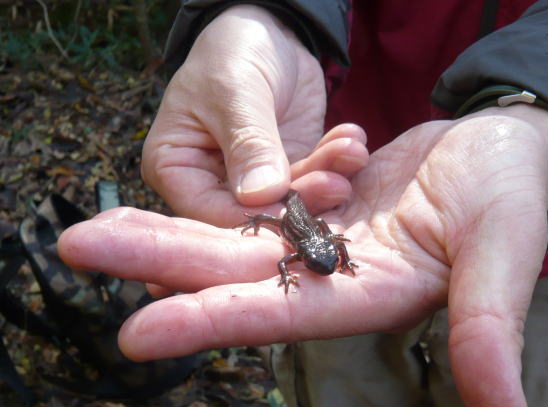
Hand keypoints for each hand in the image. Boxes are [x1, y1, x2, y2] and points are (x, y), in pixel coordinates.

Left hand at [58, 105, 547, 406]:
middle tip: (81, 248)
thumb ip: (490, 326)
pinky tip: (164, 195)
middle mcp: (337, 275)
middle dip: (158, 262)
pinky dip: (212, 204)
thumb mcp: (505, 251)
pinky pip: (255, 205)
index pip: (280, 314)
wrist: (509, 146)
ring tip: (99, 226)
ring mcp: (326, 239)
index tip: (137, 331)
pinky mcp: (323, 205)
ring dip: (169, 231)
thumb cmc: (514, 194)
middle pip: (236, 273)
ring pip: (234, 238)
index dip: (212, 321)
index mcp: (372, 296)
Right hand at [142, 5, 364, 223]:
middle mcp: (213, 181)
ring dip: (327, 179)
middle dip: (300, 200)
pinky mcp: (289, 168)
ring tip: (352, 154)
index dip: (251, 217)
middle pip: (256, 212)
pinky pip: (315, 176)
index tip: (290, 211)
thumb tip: (261, 195)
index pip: (209, 210)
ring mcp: (254, 179)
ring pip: (292, 198)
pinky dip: (337, 163)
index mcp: (177, 167)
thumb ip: (249, 143)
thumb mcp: (235, 92)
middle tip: (337, 185)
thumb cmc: (233, 53)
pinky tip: (354, 143)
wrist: (267, 31)